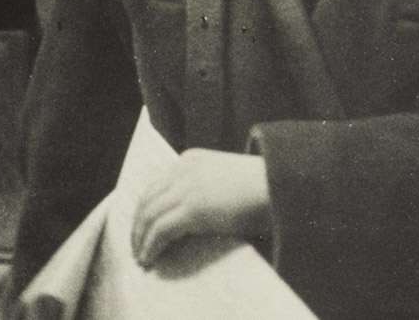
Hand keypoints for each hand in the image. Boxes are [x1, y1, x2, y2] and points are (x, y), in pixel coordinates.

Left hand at [130, 148, 271, 267]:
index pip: (157, 185)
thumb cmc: (263, 188)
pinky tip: (150, 258)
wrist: (281, 185)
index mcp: (191, 159)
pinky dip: (151, 246)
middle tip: (137, 245)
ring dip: (141, 239)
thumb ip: (206, 191)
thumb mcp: (226, 182)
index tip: (143, 227)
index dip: (146, 208)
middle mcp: (184, 170)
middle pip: (147, 198)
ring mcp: (187, 188)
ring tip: (142, 257)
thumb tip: (192, 219)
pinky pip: (160, 230)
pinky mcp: (192, 209)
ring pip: (148, 215)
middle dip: (138, 225)